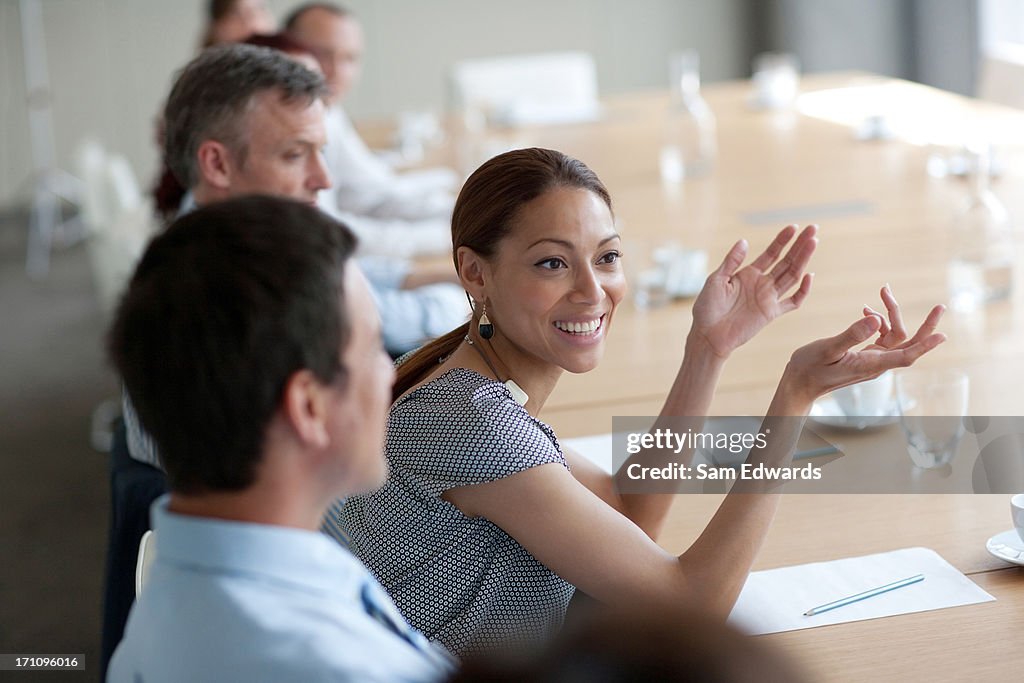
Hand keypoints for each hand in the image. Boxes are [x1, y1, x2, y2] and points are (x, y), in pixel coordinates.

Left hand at [690, 224, 816, 358]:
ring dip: (803, 260)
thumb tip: (744, 241)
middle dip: (799, 245)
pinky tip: (809, 275)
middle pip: (786, 261)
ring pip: (792, 276)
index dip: (782, 240)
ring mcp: (768, 298)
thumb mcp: (716, 279)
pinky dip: (803, 290)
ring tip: (813, 243)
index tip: (793, 227)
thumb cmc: (707, 307)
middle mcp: (762, 284)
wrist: (707, 334)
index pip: (771, 253)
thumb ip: (731, 262)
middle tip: (813, 229)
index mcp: (748, 274)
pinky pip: (793, 302)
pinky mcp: (771, 313)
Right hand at [780, 294, 945, 408]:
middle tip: (939, 307)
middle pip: (909, 344)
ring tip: (882, 293)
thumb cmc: (810, 368)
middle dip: (924, 325)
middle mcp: (876, 363)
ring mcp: (872, 360)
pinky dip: (879, 322)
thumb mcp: (828, 348)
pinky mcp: (865, 356)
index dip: (925, 345)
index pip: (906, 356)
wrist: (800, 383)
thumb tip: (875, 319)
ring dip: (892, 315)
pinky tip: (866, 310)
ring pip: (895, 336)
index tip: (943, 335)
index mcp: (870, 364)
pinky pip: (883, 338)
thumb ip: (852, 334)